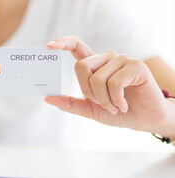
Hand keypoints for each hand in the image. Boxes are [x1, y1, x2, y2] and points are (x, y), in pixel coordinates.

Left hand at [45, 36, 174, 136]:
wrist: (144, 120)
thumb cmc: (117, 112)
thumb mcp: (89, 109)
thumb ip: (70, 103)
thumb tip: (47, 98)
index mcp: (95, 65)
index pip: (77, 46)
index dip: (63, 43)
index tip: (49, 46)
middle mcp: (107, 58)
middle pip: (81, 67)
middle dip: (87, 91)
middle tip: (101, 103)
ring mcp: (122, 60)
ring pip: (97, 78)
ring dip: (104, 100)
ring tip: (115, 106)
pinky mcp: (136, 66)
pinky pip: (114, 82)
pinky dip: (116, 99)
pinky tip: (123, 104)